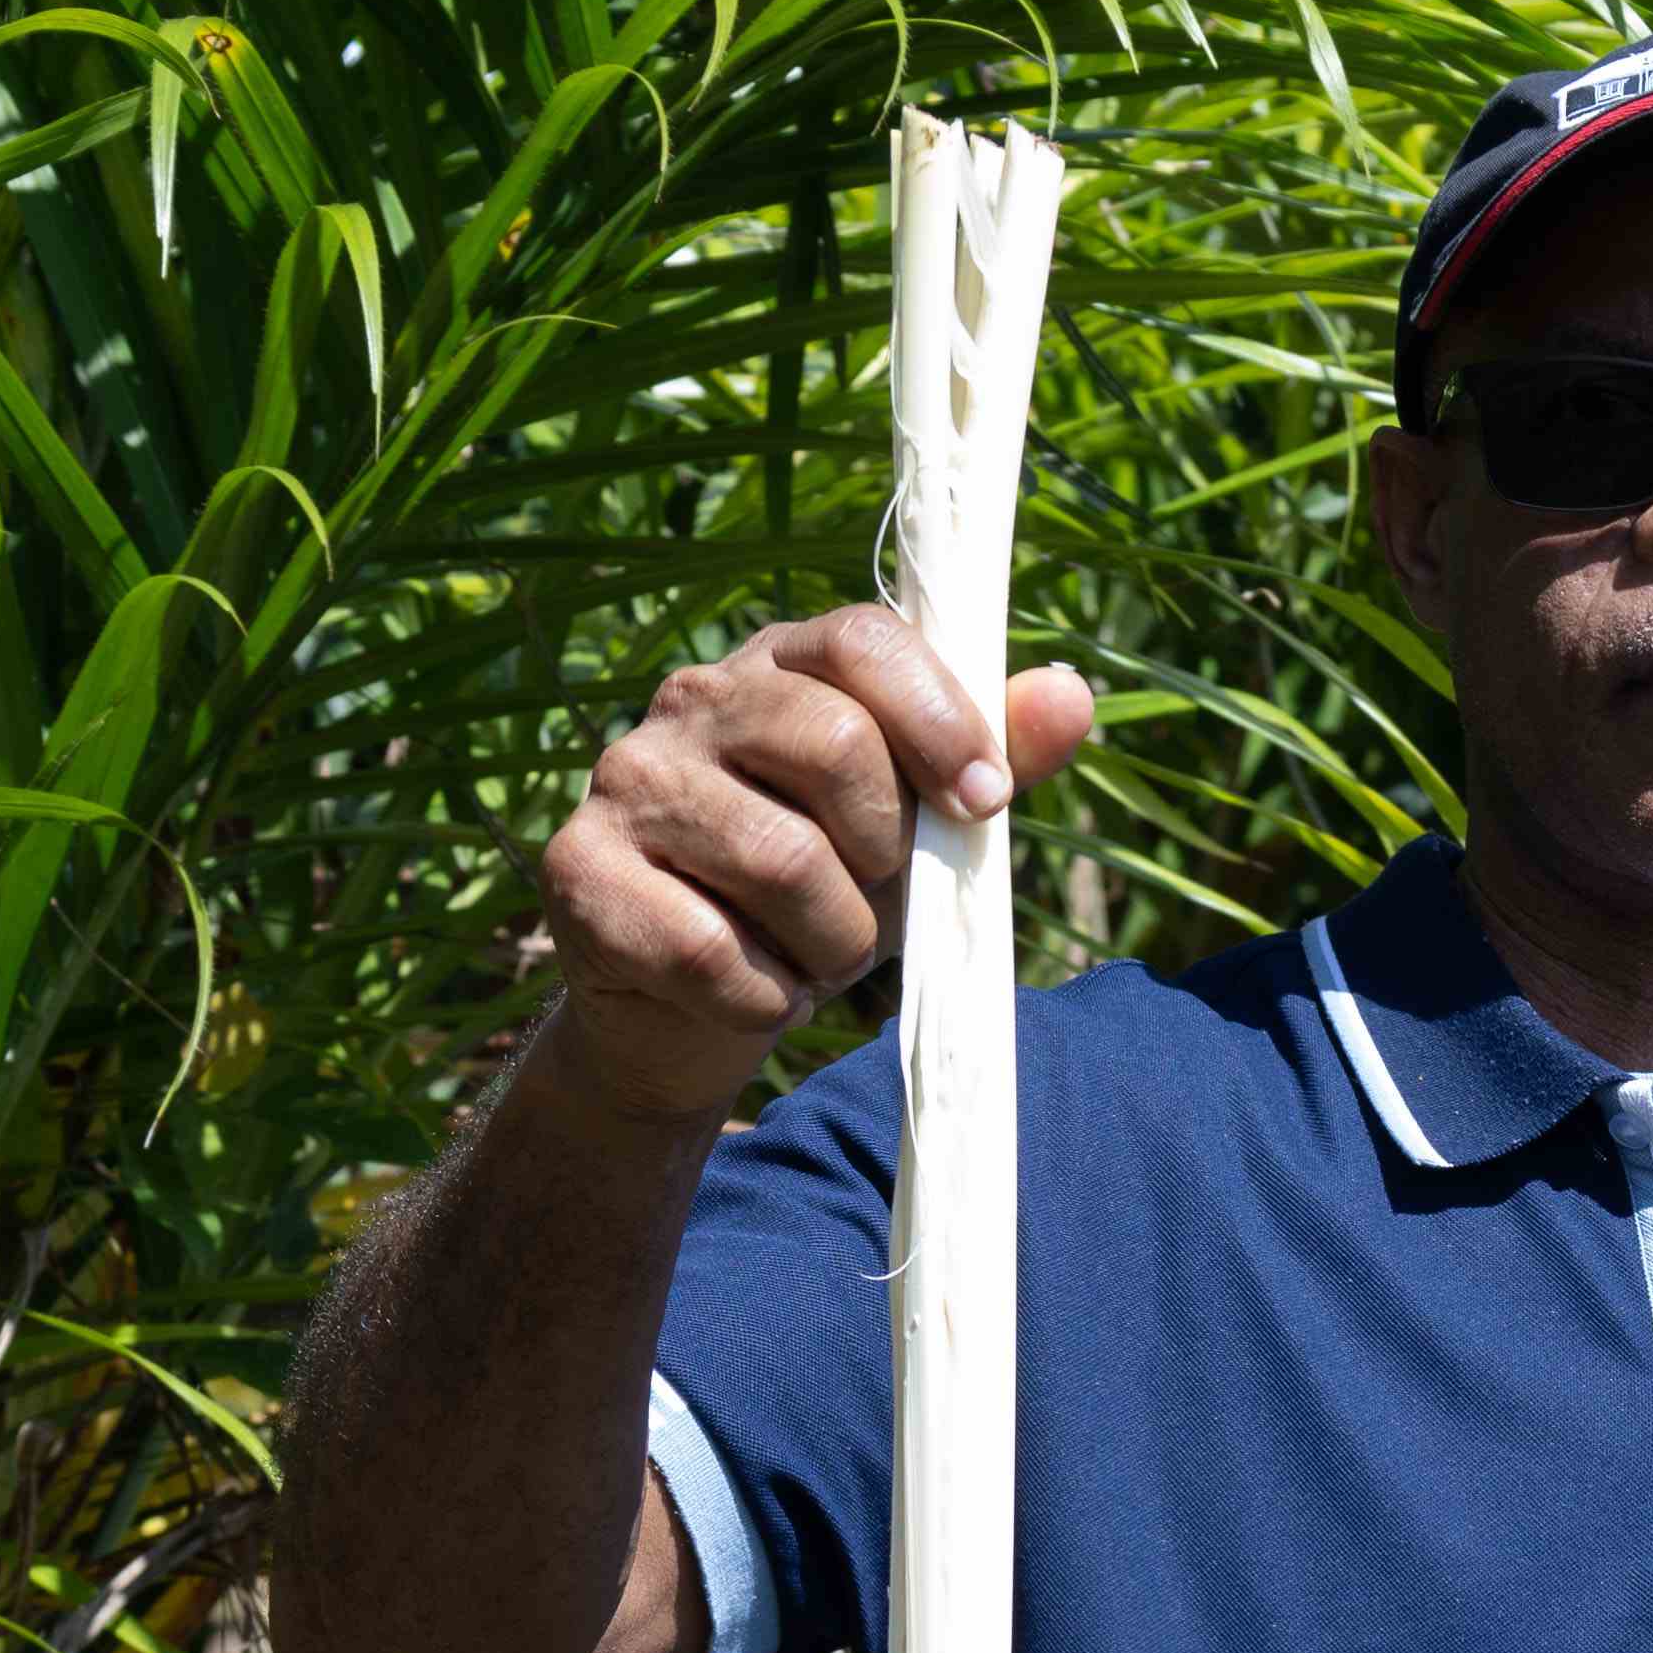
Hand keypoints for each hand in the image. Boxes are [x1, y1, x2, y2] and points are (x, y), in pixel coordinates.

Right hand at [531, 605, 1096, 1124]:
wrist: (690, 1014)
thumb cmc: (820, 898)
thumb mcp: (917, 829)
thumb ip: (990, 760)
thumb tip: (1075, 694)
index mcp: (781, 662)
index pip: (867, 639)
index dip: (942, 720)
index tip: (983, 805)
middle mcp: (692, 699)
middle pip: (837, 744)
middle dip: (886, 856)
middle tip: (874, 904)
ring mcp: (625, 779)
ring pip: (783, 862)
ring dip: (831, 944)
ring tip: (813, 957)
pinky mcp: (577, 872)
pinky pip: (711, 951)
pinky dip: (763, 1000)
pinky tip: (754, 992)